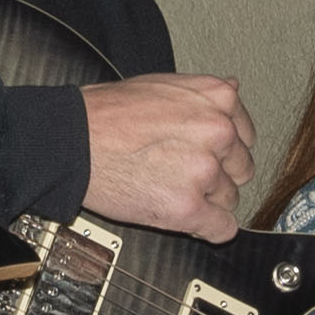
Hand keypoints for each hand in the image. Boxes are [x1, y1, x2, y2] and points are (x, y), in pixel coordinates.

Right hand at [82, 74, 254, 241]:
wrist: (70, 141)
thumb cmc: (105, 114)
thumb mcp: (161, 85)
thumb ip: (202, 95)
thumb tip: (233, 90)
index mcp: (216, 99)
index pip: (244, 136)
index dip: (222, 149)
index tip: (206, 156)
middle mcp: (217, 132)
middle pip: (240, 169)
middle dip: (216, 175)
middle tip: (182, 174)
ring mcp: (204, 171)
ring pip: (229, 199)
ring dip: (206, 200)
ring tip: (169, 189)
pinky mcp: (187, 206)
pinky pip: (221, 229)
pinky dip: (207, 229)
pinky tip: (189, 219)